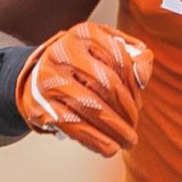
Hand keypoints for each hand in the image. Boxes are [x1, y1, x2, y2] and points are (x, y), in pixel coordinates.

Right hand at [18, 21, 151, 156]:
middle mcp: (63, 52)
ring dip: (115, 129)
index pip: (119, 60)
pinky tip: (109, 148)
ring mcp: (50, 80)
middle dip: (126, 109)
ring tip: (127, 140)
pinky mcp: (42, 105)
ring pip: (91, 107)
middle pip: (106, 84)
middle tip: (134, 126)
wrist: (37, 76)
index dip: (134, 86)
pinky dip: (95, 140)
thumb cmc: (82, 63)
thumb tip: (143, 76)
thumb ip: (133, 55)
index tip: (138, 104)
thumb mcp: (107, 48)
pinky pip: (73, 126)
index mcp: (84, 34)